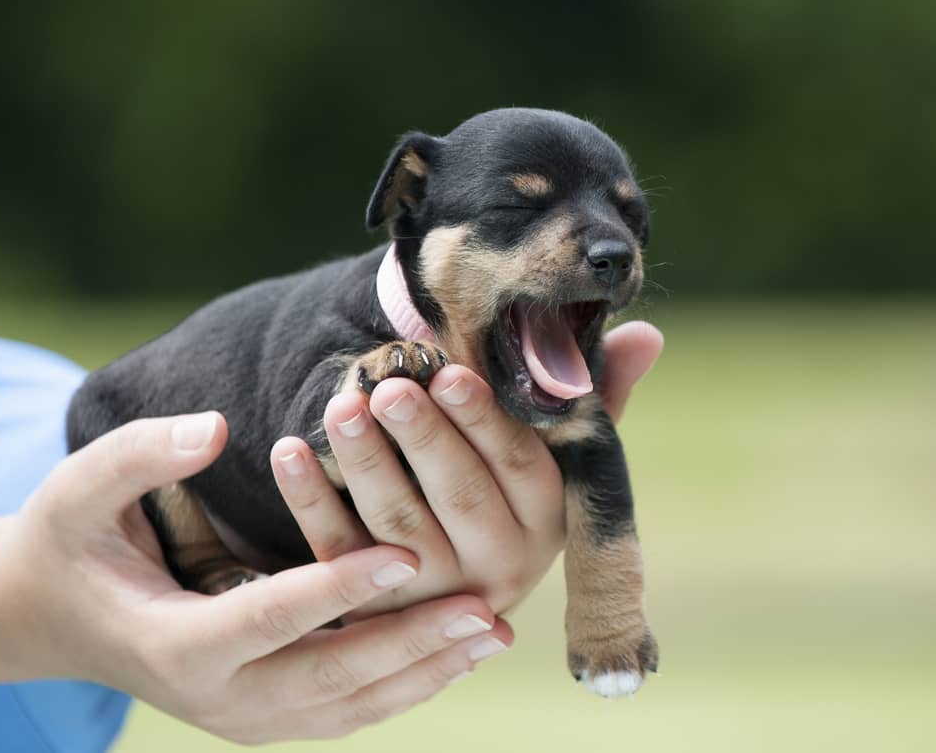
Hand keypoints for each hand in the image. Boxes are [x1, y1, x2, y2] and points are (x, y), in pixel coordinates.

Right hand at [0, 414, 511, 743]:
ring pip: (350, 706)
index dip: (338, 586)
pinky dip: (403, 685)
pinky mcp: (265, 716)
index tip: (403, 553)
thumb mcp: (81, 489)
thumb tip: (215, 427)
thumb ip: (142, 454)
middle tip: (484, 608)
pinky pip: (347, 709)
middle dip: (411, 642)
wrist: (48, 617)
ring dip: (424, 672)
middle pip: (330, 676)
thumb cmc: (68, 543)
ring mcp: (244, 717)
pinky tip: (454, 652)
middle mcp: (215, 697)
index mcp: (173, 642)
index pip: (270, 616)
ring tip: (490, 633)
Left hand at [270, 321, 663, 615]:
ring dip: (366, 461)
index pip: (517, 467)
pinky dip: (309, 499)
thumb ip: (597, 397)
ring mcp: (430, 592)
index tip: (450, 371)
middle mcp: (496, 567)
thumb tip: (648, 334)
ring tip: (342, 404)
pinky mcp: (370, 602)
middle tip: (391, 385)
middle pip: (457, 495)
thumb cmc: (509, 488)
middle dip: (422, 438)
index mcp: (545, 522)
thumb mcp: (557, 456)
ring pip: (395, 524)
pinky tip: (288, 447)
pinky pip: (337, 549)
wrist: (452, 584)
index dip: (483, 419)